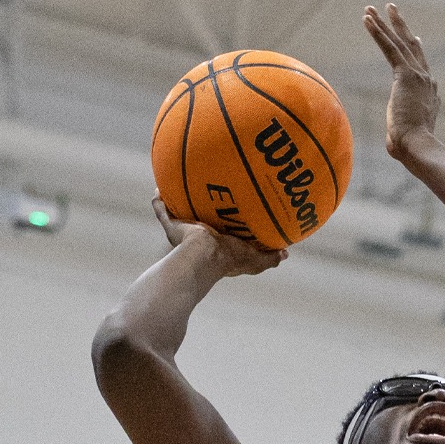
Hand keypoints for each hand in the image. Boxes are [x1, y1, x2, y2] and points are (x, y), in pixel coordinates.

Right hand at [154, 197, 284, 277]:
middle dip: (202, 206)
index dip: (226, 218)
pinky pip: (161, 210)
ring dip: (178, 201)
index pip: (223, 229)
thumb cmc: (229, 259)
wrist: (203, 257)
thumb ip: (269, 258)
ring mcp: (184, 232)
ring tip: (177, 183)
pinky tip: (158, 187)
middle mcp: (200, 237)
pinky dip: (158, 201)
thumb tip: (285, 254)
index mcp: (218, 243)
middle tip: (207, 188)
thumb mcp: (254, 260)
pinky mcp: (171, 226)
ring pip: (179, 213)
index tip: (231, 205)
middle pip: (200, 218)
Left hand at [364, 4, 439, 161]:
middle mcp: (427, 80)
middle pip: (412, 47)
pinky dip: (378, 32)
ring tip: (373, 8)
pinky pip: (389, 47)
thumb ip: (401, 134)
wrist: (418, 147)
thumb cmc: (411, 150)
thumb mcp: (407, 138)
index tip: (415, 38)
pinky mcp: (405, 75)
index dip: (416, 50)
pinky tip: (368, 19)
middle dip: (401, 27)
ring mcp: (418, 76)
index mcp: (430, 94)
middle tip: (392, 10)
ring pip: (399, 42)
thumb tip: (396, 146)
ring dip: (386, 23)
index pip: (422, 67)